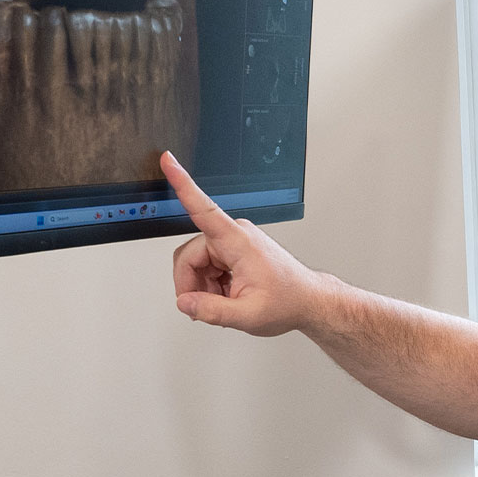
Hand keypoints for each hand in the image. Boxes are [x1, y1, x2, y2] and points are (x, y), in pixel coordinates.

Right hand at [164, 151, 324, 336]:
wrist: (308, 300)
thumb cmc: (288, 300)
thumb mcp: (249, 315)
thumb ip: (212, 311)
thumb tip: (185, 302)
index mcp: (239, 241)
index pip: (204, 208)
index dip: (183, 184)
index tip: (169, 161)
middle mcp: (234, 234)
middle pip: (188, 255)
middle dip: (191, 284)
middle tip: (202, 308)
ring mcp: (233, 241)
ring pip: (195, 262)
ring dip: (202, 287)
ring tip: (224, 302)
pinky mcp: (232, 249)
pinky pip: (206, 265)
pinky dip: (210, 285)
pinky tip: (226, 295)